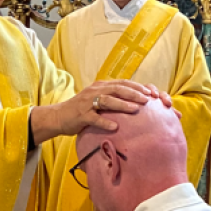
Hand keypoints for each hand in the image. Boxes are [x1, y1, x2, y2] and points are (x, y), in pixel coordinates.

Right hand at [31, 80, 161, 143]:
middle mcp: (95, 91)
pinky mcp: (80, 115)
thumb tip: (135, 104)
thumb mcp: (98, 102)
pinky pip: (94, 118)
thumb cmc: (82, 111)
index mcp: (101, 86)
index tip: (152, 92)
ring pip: (107, 100)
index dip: (137, 86)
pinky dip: (105, 122)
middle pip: (117, 89)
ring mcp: (87, 103)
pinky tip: (115, 127)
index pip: (122, 83)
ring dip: (122, 104)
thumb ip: (113, 100)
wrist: (58, 117)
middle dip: (134, 93)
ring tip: (136, 109)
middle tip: (148, 99)